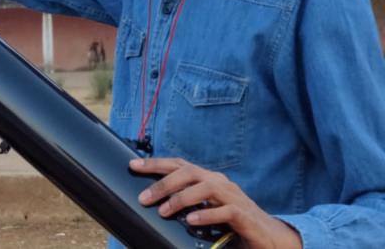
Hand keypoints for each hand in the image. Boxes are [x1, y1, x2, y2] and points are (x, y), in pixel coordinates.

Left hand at [130, 158, 301, 248]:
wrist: (269, 238)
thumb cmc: (232, 224)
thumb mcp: (205, 209)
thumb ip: (185, 204)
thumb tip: (154, 205)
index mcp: (208, 179)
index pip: (179, 164)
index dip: (156, 163)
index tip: (132, 165)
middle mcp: (220, 183)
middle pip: (189, 172)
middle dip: (163, 183)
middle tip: (144, 198)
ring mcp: (234, 197)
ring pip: (205, 187)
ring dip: (181, 198)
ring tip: (163, 211)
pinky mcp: (245, 216)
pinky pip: (226, 211)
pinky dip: (207, 214)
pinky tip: (192, 220)